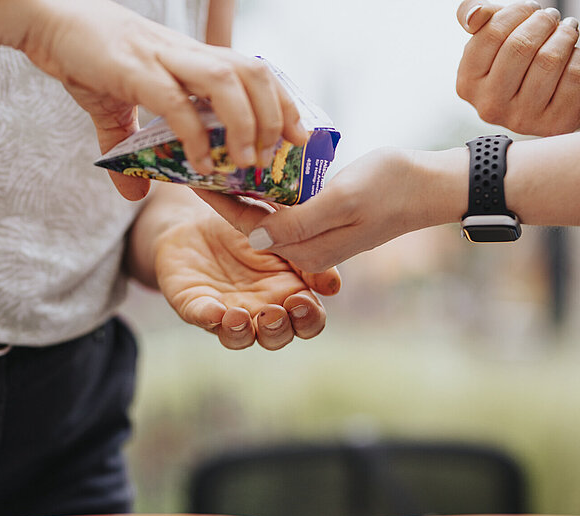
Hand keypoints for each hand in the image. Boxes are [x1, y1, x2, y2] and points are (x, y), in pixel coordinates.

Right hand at [11, 0, 306, 199]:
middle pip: (253, 71)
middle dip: (275, 114)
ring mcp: (164, 60)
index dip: (282, 101)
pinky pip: (177, 103)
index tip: (298, 135)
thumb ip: (129, 152)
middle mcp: (187, 55)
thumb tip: (134, 194)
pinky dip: (195, 137)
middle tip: (275, 156)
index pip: (254, 71)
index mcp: (192, 60)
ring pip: (227, 81)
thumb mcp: (116, 111)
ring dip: (245, 124)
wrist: (46, 22)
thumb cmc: (88, 60)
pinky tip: (201, 165)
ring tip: (247, 164)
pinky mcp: (135, 72)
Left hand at [154, 209, 340, 349]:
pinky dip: (208, 316)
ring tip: (239, 317)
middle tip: (271, 313)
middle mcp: (260, 312)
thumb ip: (306, 256)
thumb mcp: (283, 234)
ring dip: (241, 333)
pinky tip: (214, 310)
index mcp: (288, 295)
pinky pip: (201, 317)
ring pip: (238, 338)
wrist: (200, 216)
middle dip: (277, 331)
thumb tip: (333, 287)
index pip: (308, 321)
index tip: (301, 302)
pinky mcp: (195, 305)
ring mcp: (227, 313)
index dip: (308, 320)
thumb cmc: (250, 230)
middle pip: (276, 337)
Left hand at [197, 147, 467, 273]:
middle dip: (223, 197)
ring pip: (265, 216)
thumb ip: (297, 223)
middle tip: (193, 162)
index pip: (248, 227)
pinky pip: (284, 208)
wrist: (429, 186)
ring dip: (241, 191)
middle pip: (251, 224)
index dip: (218, 200)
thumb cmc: (391, 188)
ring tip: (213, 161)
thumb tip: (253, 239)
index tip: (190, 174)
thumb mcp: (342, 201)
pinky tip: (250, 166)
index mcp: (305, 250)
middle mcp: (304, 249)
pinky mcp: (322, 223)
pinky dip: (266, 189)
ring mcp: (313, 237)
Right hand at [456, 1, 579, 135]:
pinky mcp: (552, 124)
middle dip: (543, 21)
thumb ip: (472, 16)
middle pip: (520, 46)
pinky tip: (570, 60)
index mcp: (467, 84)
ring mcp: (521, 119)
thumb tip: (475, 16)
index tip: (528, 11)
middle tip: (550, 19)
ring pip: (549, 60)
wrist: (545, 94)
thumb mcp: (491, 36)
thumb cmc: (517, 58)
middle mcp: (490, 107)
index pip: (491, 33)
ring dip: (564, 35)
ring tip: (564, 34)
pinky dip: (577, 58)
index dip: (517, 11)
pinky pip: (572, 75)